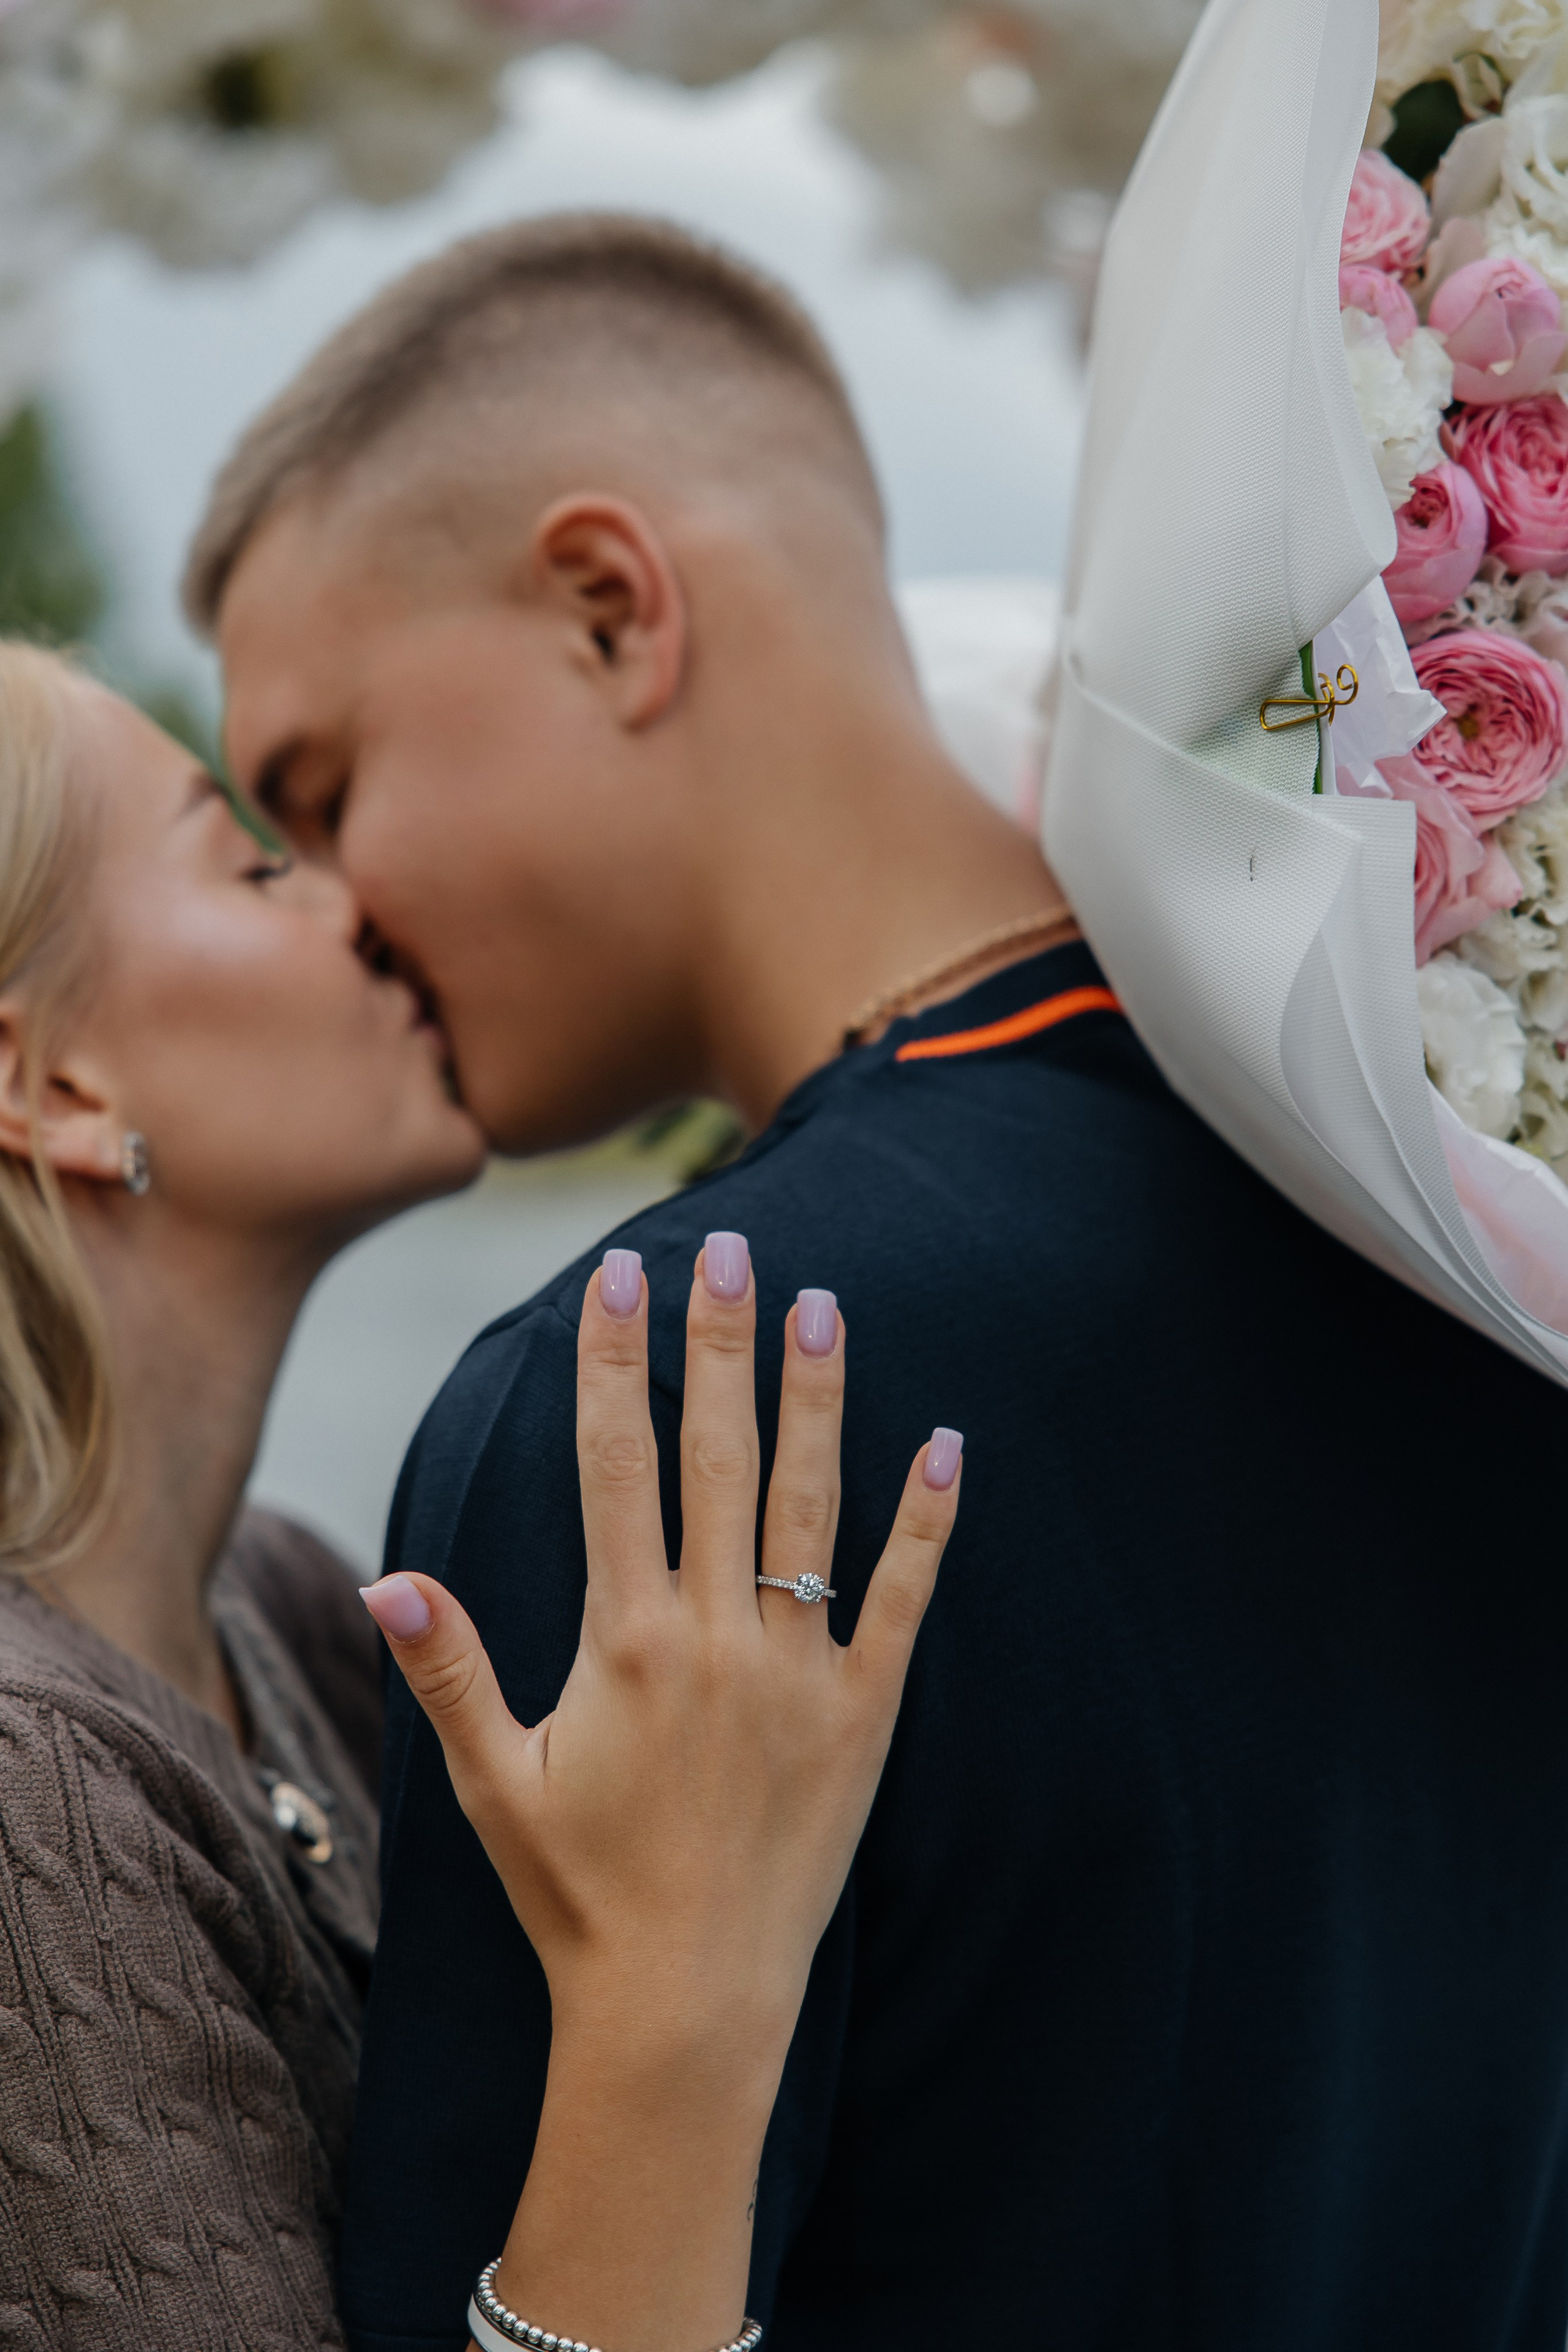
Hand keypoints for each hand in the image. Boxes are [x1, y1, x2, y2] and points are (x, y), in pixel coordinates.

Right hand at [367, 1243, 959, 2062]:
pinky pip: (904, 1600)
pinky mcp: (865, 1716)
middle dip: (719, 1343)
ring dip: (817, 1398)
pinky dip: (929, 1522)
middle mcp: (714, 1638)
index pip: (615, 1466)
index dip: (612, 1364)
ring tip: (823, 1302)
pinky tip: (948, 1443)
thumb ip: (448, 1671)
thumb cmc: (578, 1894)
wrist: (687, 2006)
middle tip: (728, 1245)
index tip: (616, 1276)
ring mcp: (797, 1672)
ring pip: (810, 1505)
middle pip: (716, 1457)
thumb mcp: (494, 1782)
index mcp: (623, 1641)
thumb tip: (383, 1577)